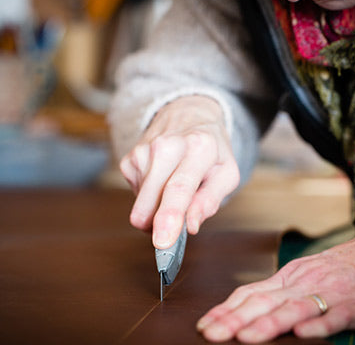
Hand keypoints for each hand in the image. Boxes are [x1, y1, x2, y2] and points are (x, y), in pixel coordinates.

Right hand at [119, 96, 239, 248]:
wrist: (187, 113)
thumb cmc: (210, 147)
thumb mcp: (226, 172)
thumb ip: (211, 200)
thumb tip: (190, 225)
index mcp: (198, 147)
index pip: (179, 187)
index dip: (169, 217)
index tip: (162, 242)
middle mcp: (166, 146)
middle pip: (152, 201)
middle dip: (159, 224)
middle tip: (177, 225)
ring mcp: (143, 151)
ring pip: (142, 205)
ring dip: (158, 208)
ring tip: (174, 187)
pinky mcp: (128, 159)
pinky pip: (136, 196)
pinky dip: (149, 196)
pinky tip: (161, 179)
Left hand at [197, 208, 354, 342]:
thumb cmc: (351, 267)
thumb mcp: (311, 275)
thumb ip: (283, 292)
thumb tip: (248, 308)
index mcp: (291, 276)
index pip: (249, 293)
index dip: (224, 310)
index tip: (203, 325)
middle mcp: (304, 282)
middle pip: (263, 301)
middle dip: (233, 320)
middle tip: (209, 334)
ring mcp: (330, 292)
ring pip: (292, 309)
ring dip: (267, 324)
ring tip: (244, 338)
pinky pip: (334, 316)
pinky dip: (317, 325)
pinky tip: (303, 334)